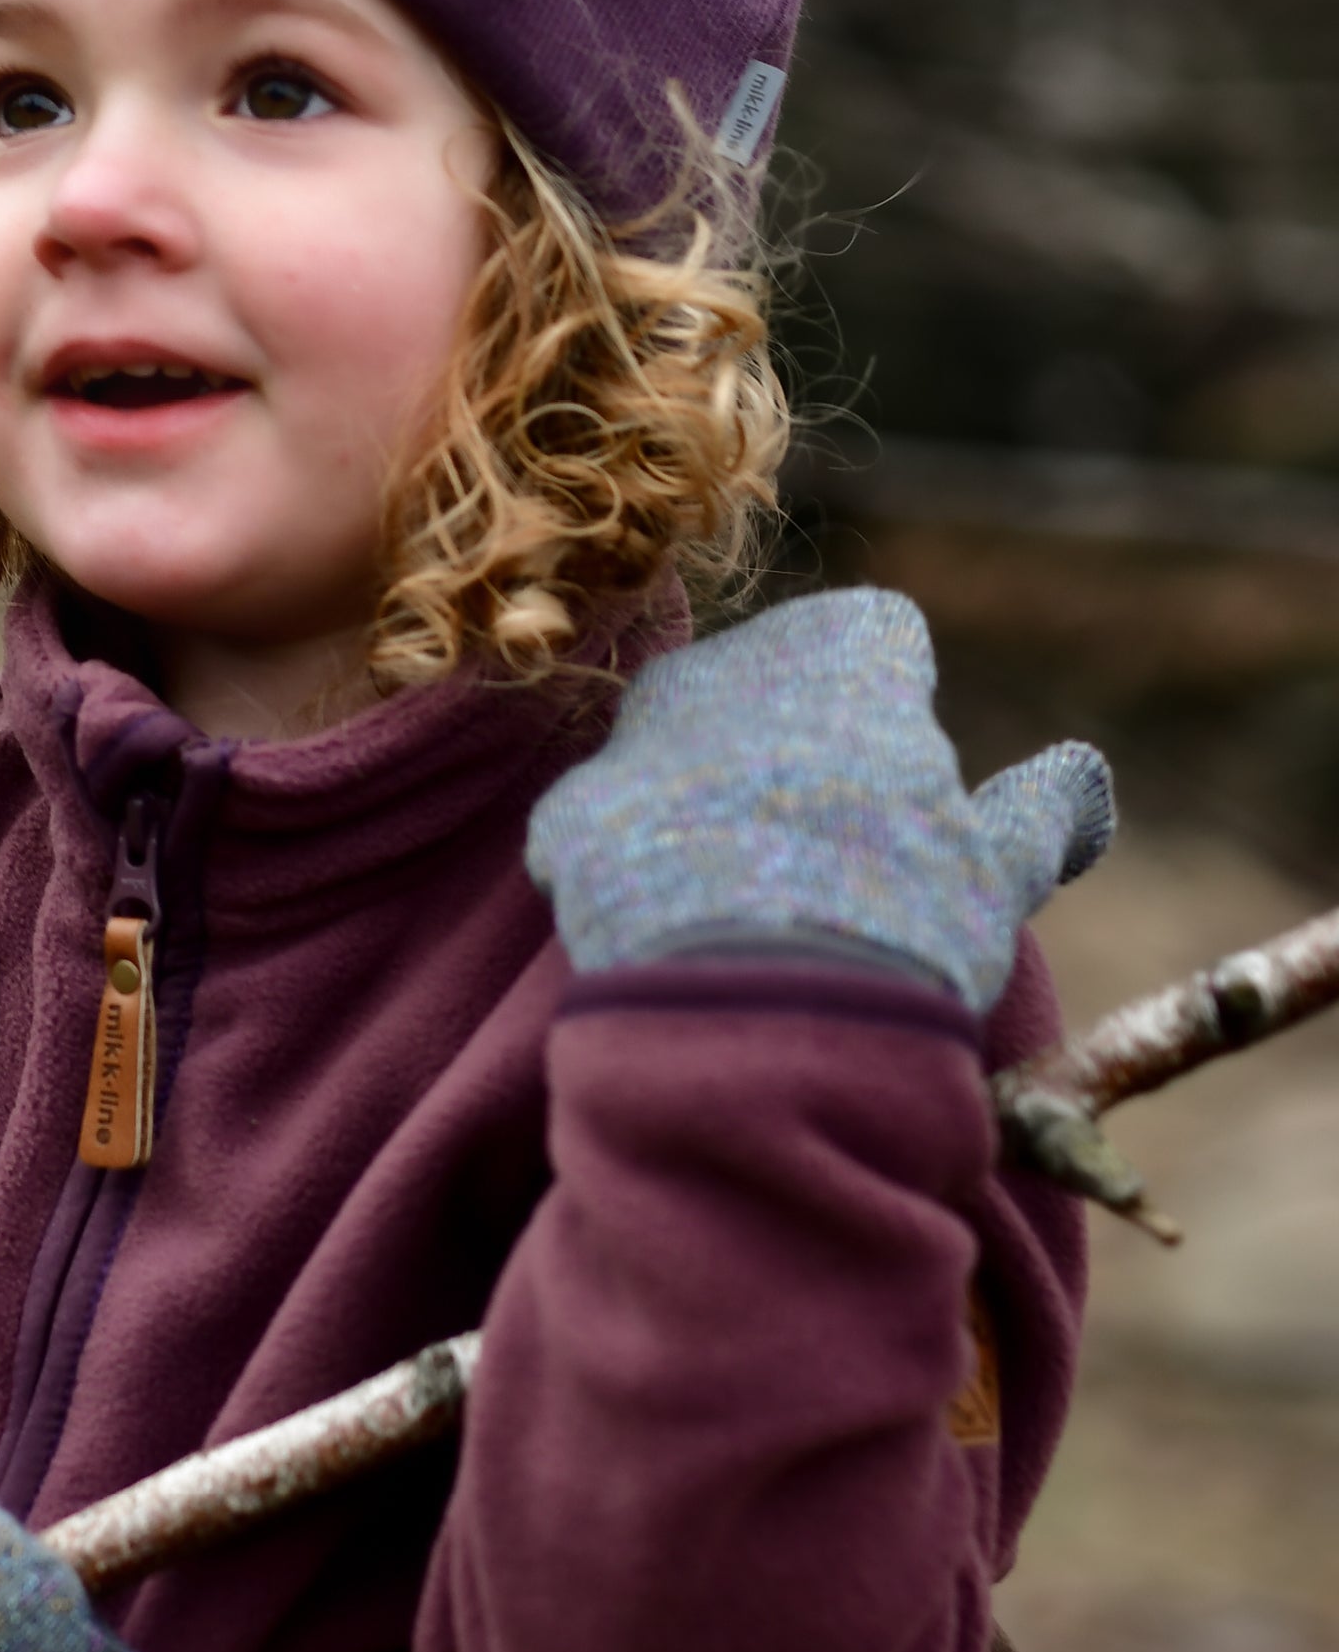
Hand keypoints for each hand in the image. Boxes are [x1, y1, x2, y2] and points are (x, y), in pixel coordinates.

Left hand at [524, 588, 1112, 1011]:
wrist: (762, 1012)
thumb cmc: (906, 926)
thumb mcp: (999, 875)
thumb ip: (1042, 816)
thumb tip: (1084, 781)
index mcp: (851, 647)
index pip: (876, 640)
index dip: (892, 713)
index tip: (896, 795)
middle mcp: (732, 660)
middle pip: (763, 691)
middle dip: (782, 753)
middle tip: (817, 863)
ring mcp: (638, 736)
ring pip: (671, 754)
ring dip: (695, 804)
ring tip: (738, 906)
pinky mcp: (567, 815)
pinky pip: (597, 836)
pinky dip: (624, 879)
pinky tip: (661, 941)